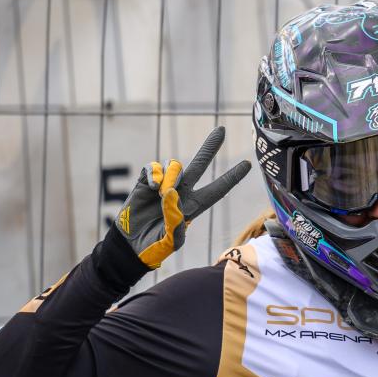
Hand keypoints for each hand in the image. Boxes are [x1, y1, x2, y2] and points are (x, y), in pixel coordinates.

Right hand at [113, 127, 250, 268]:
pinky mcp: (145, 183)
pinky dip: (153, 173)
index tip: (247, 164)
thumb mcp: (170, 242)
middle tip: (221, 129)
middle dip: (209, 147)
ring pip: (174, 166)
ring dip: (171, 175)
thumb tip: (171, 194)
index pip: (217, 190)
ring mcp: (163, 185)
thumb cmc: (154, 247)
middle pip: (199, 164)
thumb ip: (174, 222)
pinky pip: (152, 168)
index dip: (231, 177)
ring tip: (162, 193)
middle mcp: (181, 192)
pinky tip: (152, 186)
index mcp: (194, 206)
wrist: (130, 246)